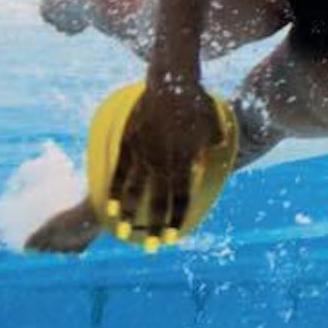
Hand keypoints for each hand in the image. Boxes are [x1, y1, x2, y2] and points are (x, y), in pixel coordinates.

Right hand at [106, 79, 223, 240]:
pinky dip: (115, 193)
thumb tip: (217, 152)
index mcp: (186, 158)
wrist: (172, 80)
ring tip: (126, 234)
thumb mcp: (211, 124)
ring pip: (136, 192)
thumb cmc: (195, 101)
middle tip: (151, 246)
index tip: (172, 236)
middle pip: (159, 200)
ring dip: (131, 216)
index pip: (183, 196)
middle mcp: (165, 160)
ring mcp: (145, 152)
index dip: (177, 217)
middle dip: (155, 225)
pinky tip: (110, 210)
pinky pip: (120, 173)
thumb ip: (213, 141)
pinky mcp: (128, 143)